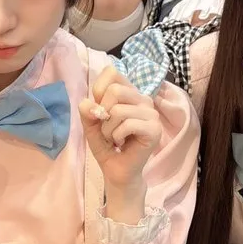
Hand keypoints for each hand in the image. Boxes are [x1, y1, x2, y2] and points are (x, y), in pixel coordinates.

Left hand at [79, 66, 160, 198]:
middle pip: (114, 90)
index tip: (99, 110)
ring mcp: (151, 113)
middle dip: (102, 114)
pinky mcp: (154, 129)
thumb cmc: (107, 146)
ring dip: (108, 129)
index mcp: (129, 92)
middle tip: (108, 129)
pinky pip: (127, 124)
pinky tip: (122, 143)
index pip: (112, 72)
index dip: (99, 90)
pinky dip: (117, 136)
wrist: (118, 171)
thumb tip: (87, 103)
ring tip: (115, 138)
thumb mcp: (91, 125)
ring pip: (118, 110)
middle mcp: (143, 99)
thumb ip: (87, 112)